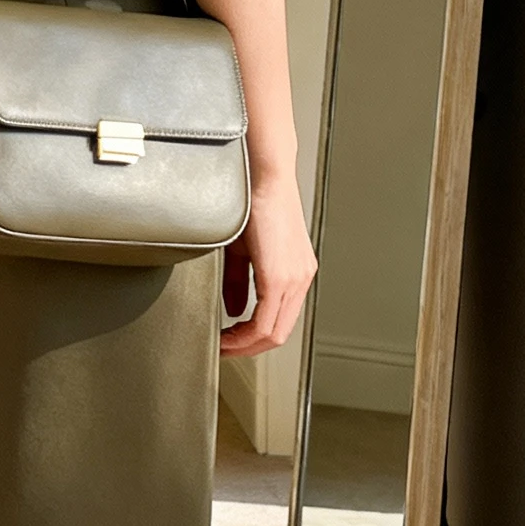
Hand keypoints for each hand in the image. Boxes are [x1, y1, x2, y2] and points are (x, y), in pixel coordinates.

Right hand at [220, 170, 315, 356]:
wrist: (263, 175)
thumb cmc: (253, 202)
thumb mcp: (243, 251)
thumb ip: (240, 283)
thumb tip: (235, 310)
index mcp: (296, 273)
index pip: (279, 321)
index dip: (253, 339)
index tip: (229, 341)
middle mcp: (301, 279)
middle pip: (278, 334)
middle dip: (247, 348)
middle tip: (224, 350)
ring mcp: (295, 279)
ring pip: (273, 333)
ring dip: (244, 345)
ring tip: (223, 346)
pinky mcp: (281, 277)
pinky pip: (264, 321)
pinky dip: (244, 335)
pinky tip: (228, 335)